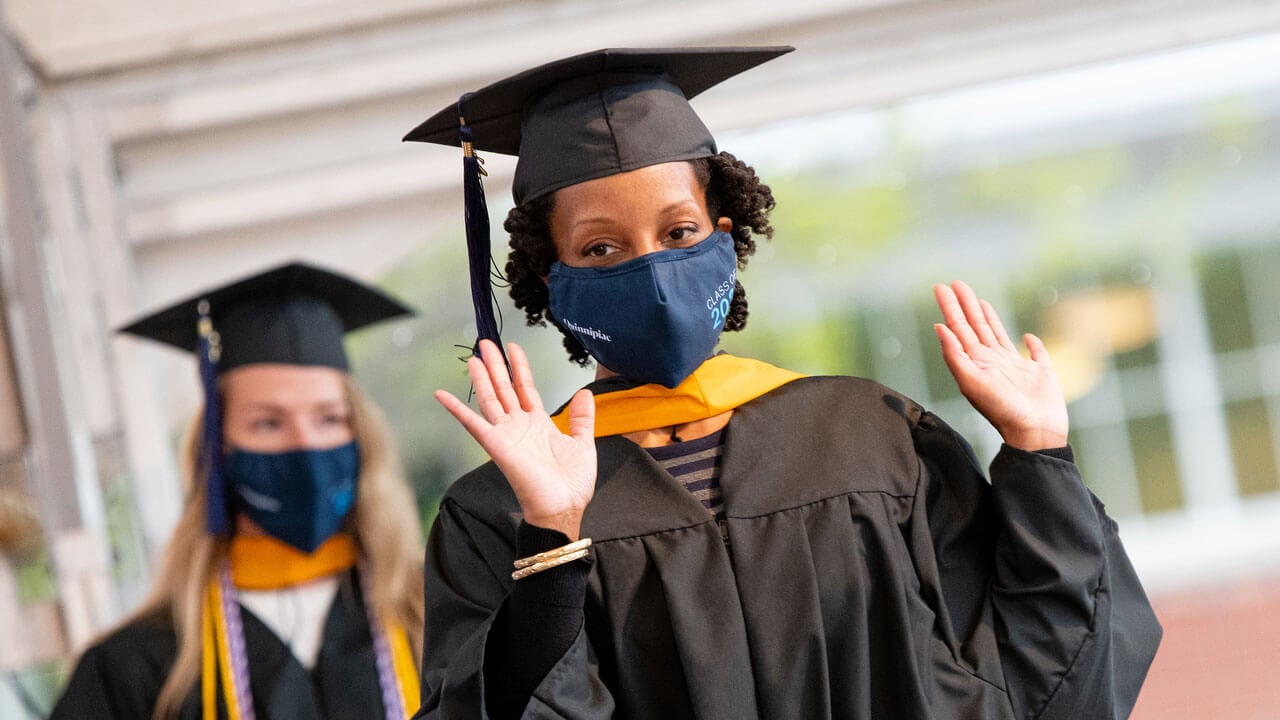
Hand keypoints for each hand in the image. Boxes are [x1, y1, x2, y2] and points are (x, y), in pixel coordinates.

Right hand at [434, 340, 596, 538]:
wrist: (564, 507)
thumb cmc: (572, 483)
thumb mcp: (583, 443)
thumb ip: (582, 418)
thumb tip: (584, 391)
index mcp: (539, 424)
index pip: (526, 388)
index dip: (519, 367)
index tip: (513, 347)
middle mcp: (519, 426)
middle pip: (504, 388)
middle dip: (496, 365)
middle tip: (486, 342)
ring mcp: (506, 434)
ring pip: (491, 399)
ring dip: (481, 378)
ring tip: (474, 356)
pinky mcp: (496, 445)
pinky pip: (472, 423)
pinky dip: (456, 409)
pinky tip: (441, 394)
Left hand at [933, 281, 1068, 450]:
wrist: (1034, 432)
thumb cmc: (1002, 410)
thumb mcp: (971, 382)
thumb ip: (955, 355)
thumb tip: (939, 327)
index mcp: (976, 362)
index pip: (958, 329)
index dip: (950, 308)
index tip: (941, 288)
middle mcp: (993, 362)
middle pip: (975, 327)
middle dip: (964, 305)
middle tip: (955, 283)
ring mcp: (1016, 367)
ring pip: (998, 335)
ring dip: (988, 317)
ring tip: (978, 300)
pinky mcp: (1040, 372)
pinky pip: (1036, 353)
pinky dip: (1032, 344)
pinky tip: (1027, 336)